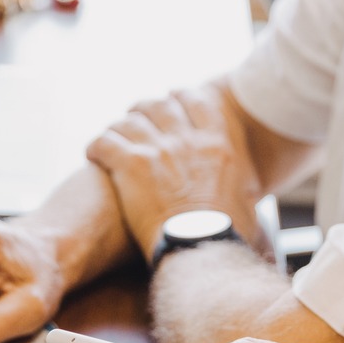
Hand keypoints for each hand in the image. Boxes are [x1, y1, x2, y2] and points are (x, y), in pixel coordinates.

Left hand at [85, 88, 264, 262]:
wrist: (203, 247)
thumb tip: (251, 192)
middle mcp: (187, 139)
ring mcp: (158, 149)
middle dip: (143, 108)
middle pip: (157, 105)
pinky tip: (92, 155)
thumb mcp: (247, 199)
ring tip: (111, 137)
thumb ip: (245, 186)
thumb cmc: (228, 232)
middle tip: (135, 117)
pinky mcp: (131, 165)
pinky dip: (95, 147)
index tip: (170, 99)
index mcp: (217, 143)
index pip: (194, 100)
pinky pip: (103, 142)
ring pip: (128, 121)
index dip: (178, 96)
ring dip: (118, 127)